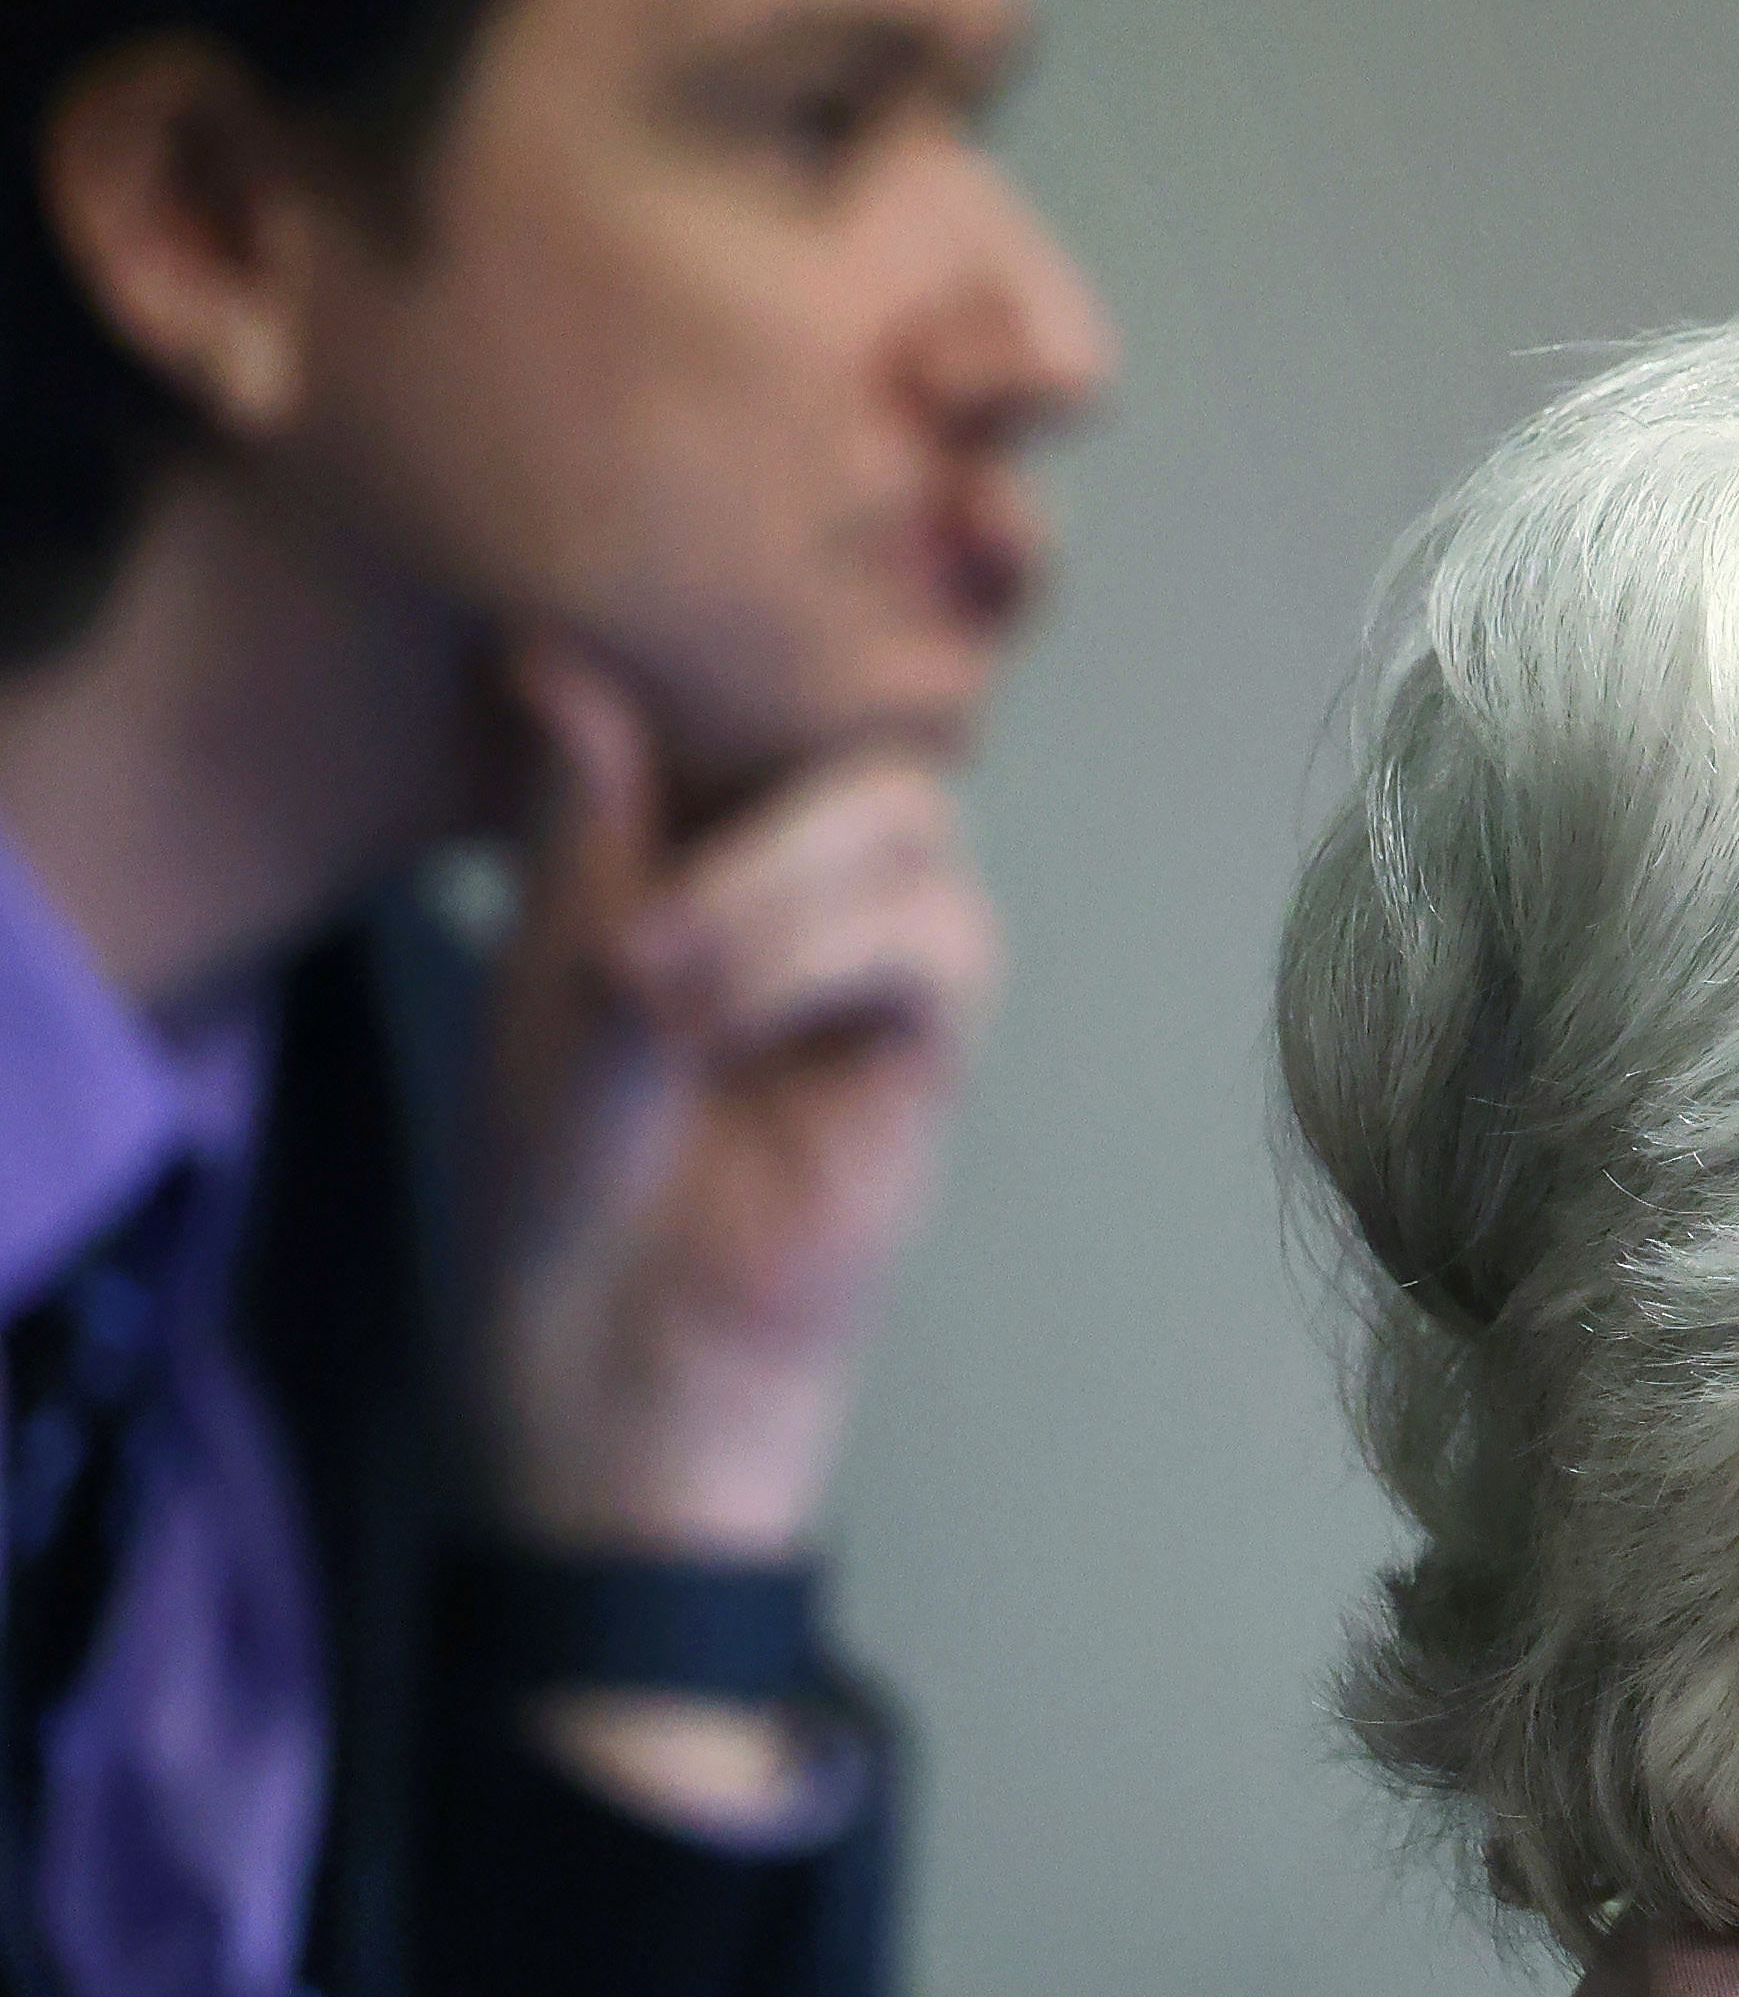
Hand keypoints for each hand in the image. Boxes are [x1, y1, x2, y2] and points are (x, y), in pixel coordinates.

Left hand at [478, 645, 1001, 1555]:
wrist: (614, 1366)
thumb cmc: (558, 1183)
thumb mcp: (538, 972)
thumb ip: (581, 818)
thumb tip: (549, 649)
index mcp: (705, 828)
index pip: (760, 677)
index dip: (749, 631)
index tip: (661, 630)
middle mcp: (810, 873)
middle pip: (861, 717)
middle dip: (767, 752)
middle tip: (647, 869)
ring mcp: (883, 953)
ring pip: (908, 815)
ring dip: (776, 881)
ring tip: (656, 983)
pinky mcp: (934, 1042)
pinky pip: (941, 938)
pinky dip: (830, 952)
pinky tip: (728, 1015)